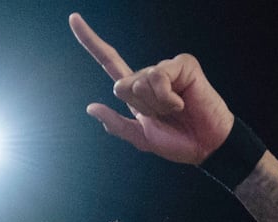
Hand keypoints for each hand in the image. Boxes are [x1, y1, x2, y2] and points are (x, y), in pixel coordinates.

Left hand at [69, 13, 235, 164]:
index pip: (109, 61)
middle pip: (121, 85)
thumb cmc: (177, 142)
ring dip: (156, 104)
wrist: (204, 146)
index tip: (73, 19)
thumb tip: (91, 107)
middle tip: (162, 115)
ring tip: (175, 110)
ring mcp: (166, 68)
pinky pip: (158, 77)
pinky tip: (181, 103)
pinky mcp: (182, 65)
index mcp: (136, 91)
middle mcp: (149, 75)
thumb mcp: (141, 138)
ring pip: (140, 82)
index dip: (90, 41)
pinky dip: (167, 97)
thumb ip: (116, 124)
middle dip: (138, 107)